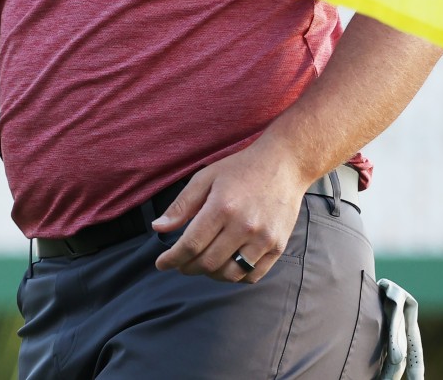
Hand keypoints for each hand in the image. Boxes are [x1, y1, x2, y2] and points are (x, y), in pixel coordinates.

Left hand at [150, 141, 308, 283]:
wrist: (283, 165)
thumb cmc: (240, 170)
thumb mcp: (205, 178)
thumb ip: (181, 206)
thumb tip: (158, 228)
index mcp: (222, 208)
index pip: (191, 245)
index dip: (172, 259)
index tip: (161, 263)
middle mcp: (244, 227)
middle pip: (208, 263)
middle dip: (187, 267)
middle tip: (180, 263)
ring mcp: (263, 239)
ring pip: (230, 274)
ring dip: (210, 275)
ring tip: (202, 264)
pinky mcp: (278, 247)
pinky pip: (253, 276)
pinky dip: (235, 277)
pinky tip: (225, 266)